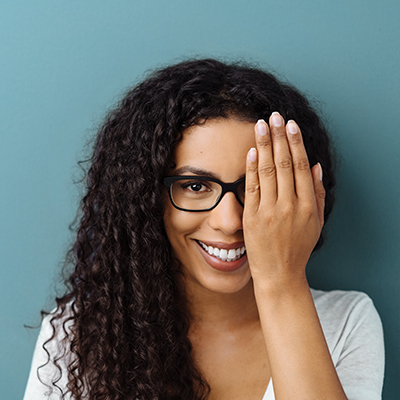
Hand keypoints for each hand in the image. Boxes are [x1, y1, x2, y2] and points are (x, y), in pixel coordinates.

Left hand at [243, 112, 324, 286]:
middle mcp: (289, 206)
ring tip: (261, 125)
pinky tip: (251, 151)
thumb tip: (316, 165)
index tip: (291, 125)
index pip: (301, 167)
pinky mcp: (252, 218)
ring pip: (267, 171)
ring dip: (264, 145)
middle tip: (274, 116)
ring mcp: (269, 212)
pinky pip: (251, 188)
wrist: (279, 274)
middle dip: (278, 137)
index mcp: (308, 206)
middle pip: (283, 164)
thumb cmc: (299, 248)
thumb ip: (318, 193)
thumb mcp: (317, 222)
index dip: (295, 144)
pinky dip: (251, 168)